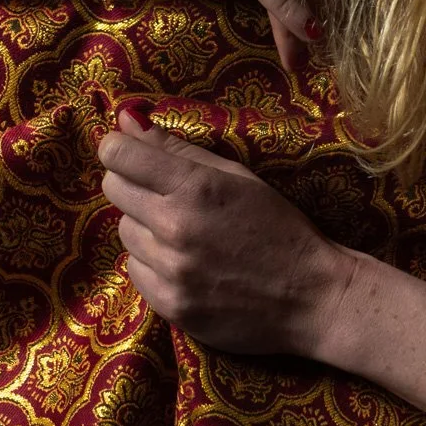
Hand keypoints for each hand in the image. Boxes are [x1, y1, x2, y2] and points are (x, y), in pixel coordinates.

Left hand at [97, 111, 354, 354]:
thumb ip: (178, 147)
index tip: (129, 154)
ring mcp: (171, 271)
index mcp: (195, 187)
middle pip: (114, 190)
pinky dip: (153, 264)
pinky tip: (186, 264)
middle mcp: (175, 228)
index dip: (120, 150)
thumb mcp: (237, 177)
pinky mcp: (170, 305)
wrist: (311, 295)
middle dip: (133, 186)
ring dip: (145, 227)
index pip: (119, 155)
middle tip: (167, 195)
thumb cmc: (280, 227)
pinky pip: (135, 271)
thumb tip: (126, 120)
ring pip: (125, 232)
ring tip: (184, 234)